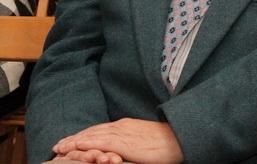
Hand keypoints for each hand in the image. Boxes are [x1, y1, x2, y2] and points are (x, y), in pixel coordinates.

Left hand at [52, 118, 183, 163]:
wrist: (179, 138)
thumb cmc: (165, 142)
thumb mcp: (144, 139)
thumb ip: (130, 141)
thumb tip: (121, 149)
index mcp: (126, 126)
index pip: (99, 130)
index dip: (84, 136)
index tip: (70, 141)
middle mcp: (121, 126)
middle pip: (92, 131)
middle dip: (74, 139)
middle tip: (58, 146)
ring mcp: (122, 133)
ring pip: (92, 136)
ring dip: (75, 142)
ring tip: (60, 148)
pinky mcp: (124, 142)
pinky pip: (100, 142)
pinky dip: (86, 143)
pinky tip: (76, 147)